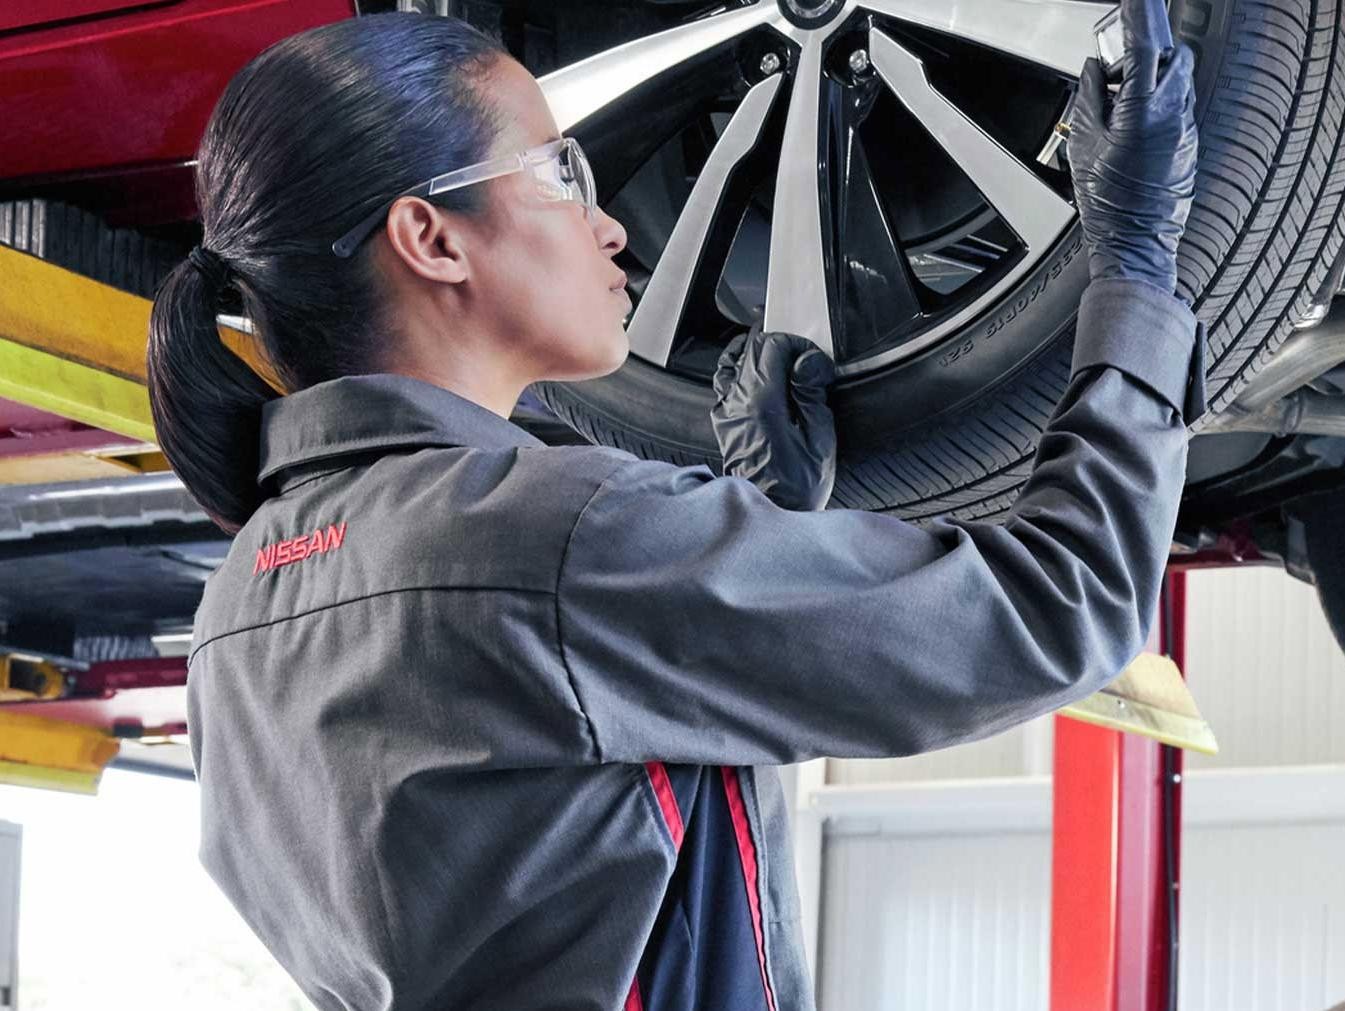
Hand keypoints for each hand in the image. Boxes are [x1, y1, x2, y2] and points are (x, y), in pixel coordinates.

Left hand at [711, 329, 836, 510]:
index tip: (813, 361)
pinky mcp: (723, 421)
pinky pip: (725, 380)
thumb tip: (808, 362)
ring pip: (734, 360)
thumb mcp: (820, 440)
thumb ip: (812, 394)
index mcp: (763, 405)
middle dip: (781, 347)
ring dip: (759, 355)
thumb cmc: (797, 486)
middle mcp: (738, 403)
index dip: (797, 346)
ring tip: (782, 364)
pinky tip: (759, 377)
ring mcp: (726, 411)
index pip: (772, 347)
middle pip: (752, 348)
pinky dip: (741, 370)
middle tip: (803, 363)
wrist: (771, 511)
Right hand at [1067, 0, 1198, 293]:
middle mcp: (1173, 112)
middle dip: (1143, 52)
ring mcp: (1185, 127)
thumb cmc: (1110, 204)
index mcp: (1143, 109)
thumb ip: (1089, 97)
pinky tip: (1129, 135)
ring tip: (1117, 114)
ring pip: (1174, 79)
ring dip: (1147, 80)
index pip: (1143, 43)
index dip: (1137, 12)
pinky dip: (1153, 106)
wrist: (1136, 243)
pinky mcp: (1188, 141)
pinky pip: (1174, 107)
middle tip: (1113, 76)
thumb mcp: (1083, 144)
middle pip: (1169, 54)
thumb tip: (1094, 70)